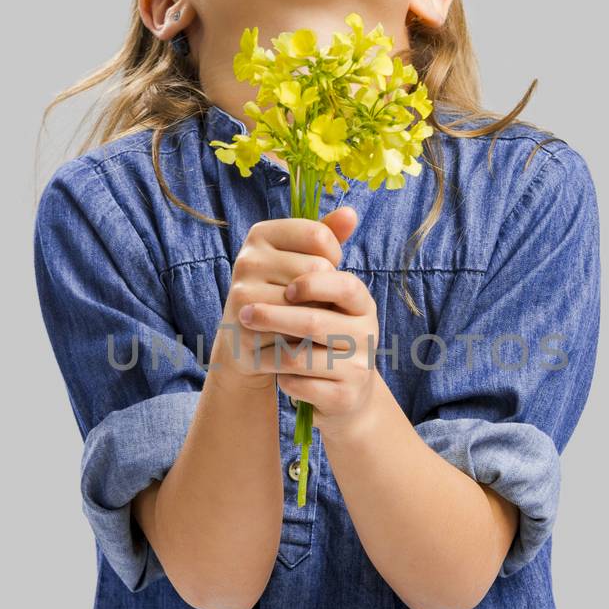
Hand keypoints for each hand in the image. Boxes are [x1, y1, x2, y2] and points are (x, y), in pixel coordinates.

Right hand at [211, 207, 356, 390]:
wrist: (246, 340)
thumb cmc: (283, 293)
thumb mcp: (302, 259)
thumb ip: (327, 235)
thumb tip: (351, 214)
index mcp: (261, 234)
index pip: (319, 235)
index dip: (332, 256)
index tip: (322, 268)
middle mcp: (248, 259)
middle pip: (318, 268)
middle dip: (325, 289)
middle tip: (309, 301)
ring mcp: (243, 292)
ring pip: (310, 300)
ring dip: (316, 315)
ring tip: (301, 318)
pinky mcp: (247, 326)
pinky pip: (297, 329)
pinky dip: (305, 337)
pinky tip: (295, 337)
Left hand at [230, 206, 380, 434]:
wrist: (346, 395)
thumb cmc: (327, 335)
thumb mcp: (330, 296)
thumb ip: (328, 254)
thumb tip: (348, 210)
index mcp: (362, 304)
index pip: (341, 284)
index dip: (308, 282)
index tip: (281, 285)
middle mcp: (367, 335)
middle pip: (313, 321)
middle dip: (272, 315)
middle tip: (242, 311)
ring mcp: (357, 369)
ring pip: (302, 357)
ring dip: (269, 347)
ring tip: (250, 338)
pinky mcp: (343, 398)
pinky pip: (301, 385)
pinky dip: (282, 379)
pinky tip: (275, 373)